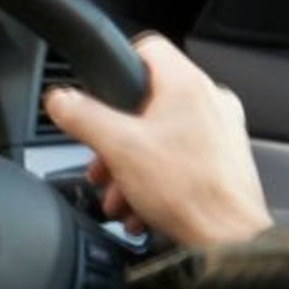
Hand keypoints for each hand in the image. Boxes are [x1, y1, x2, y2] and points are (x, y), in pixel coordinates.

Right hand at [43, 33, 270, 247]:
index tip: (100, 94)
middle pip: (147, 102)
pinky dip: (154, 179)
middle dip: (115, 137)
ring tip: (119, 194)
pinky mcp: (224, 161)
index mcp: (187, 86)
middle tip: (103, 162)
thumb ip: (83, 117)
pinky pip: (178, 159)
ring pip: (160, 135)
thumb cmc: (188, 192)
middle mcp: (211, 102)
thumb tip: (60, 100)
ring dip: (130, 165)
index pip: (147, 49)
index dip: (117, 67)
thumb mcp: (117, 148)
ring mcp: (221, 132)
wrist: (228, 239)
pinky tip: (140, 206)